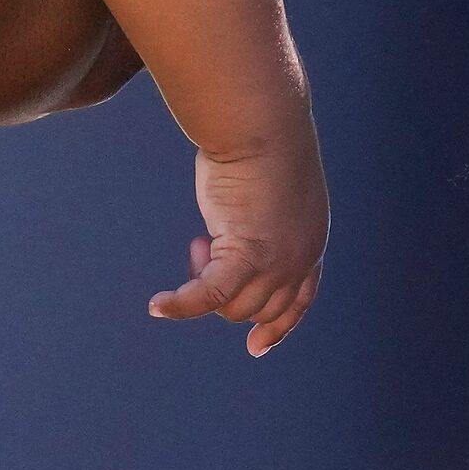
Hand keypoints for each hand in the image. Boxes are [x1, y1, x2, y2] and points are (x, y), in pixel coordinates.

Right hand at [148, 127, 329, 355]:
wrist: (262, 123)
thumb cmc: (262, 141)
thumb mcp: (271, 188)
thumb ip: (263, 218)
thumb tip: (231, 239)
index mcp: (311, 242)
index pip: (299, 300)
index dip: (278, 325)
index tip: (256, 346)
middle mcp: (301, 259)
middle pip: (259, 307)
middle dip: (227, 290)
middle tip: (203, 247)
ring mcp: (278, 261)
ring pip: (235, 306)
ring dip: (206, 282)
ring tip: (199, 244)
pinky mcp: (247, 254)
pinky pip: (210, 294)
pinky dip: (183, 304)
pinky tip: (157, 306)